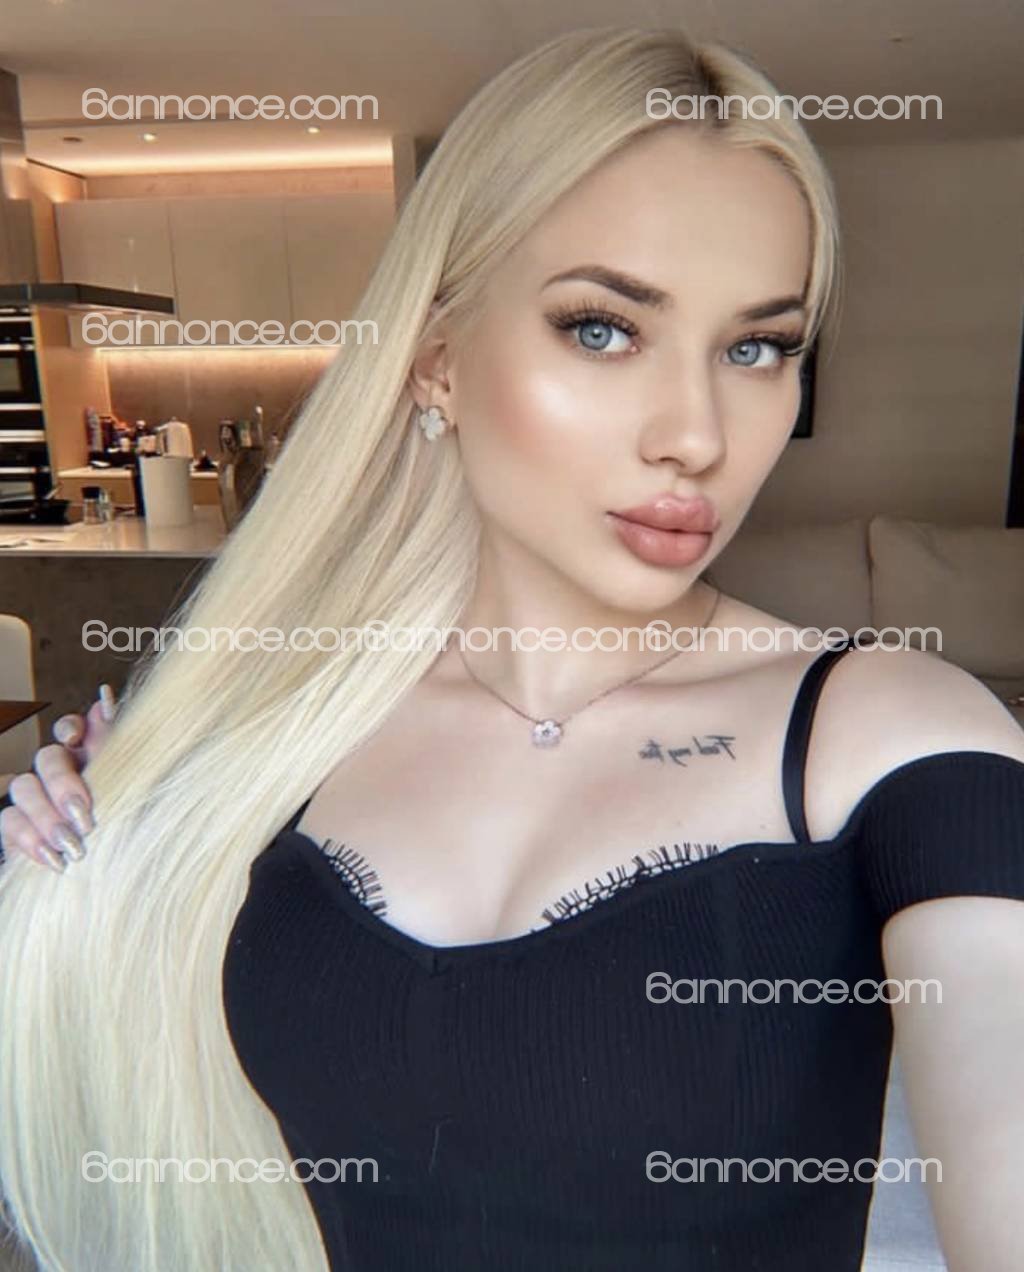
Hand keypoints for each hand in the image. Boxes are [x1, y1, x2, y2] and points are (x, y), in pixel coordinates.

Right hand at [0, 684, 116, 872]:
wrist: (117, 870)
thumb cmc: (132, 822)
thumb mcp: (132, 785)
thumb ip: (118, 744)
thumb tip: (105, 697)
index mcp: (90, 755)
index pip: (71, 727)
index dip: (69, 728)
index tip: (74, 739)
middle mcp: (60, 771)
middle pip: (46, 757)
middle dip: (63, 785)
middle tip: (86, 816)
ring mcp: (36, 798)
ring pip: (22, 787)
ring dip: (46, 816)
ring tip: (73, 845)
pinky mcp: (19, 828)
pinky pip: (9, 823)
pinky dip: (31, 841)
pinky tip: (55, 858)